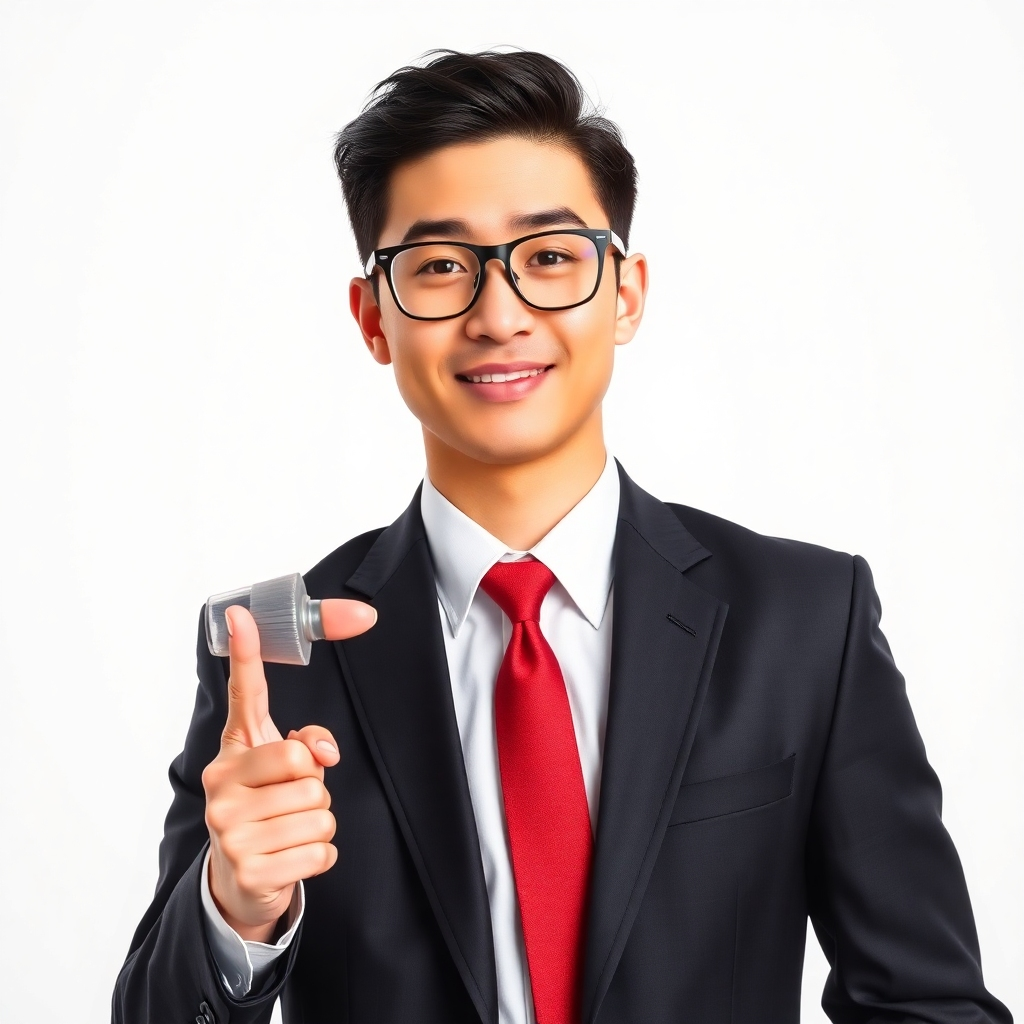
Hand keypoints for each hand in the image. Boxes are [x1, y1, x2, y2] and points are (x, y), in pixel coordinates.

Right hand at [202, 598, 375, 940]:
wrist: (240, 880)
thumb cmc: (268, 809)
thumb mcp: (287, 771)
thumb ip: (309, 744)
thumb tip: (323, 750)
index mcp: (232, 751)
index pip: (246, 696)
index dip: (245, 653)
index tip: (240, 614)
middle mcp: (221, 785)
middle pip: (306, 765)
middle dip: (317, 786)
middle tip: (294, 800)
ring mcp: (230, 830)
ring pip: (321, 811)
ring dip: (321, 823)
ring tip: (292, 829)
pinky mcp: (250, 870)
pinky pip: (322, 851)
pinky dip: (320, 856)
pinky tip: (293, 857)